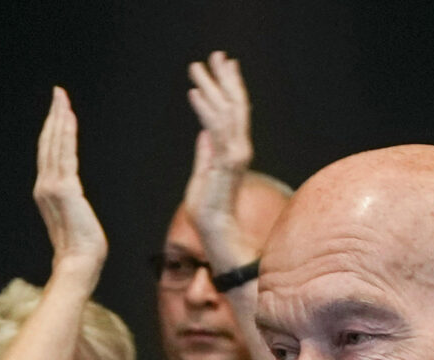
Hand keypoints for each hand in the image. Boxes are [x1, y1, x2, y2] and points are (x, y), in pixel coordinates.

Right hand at [33, 87, 107, 279]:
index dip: (52, 130)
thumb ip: (72, 203)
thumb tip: (76, 200)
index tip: (58, 111)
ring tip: (62, 98)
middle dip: (53, 116)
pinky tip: (69, 117)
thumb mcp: (75, 219)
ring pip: (54, 144)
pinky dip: (66, 133)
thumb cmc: (81, 248)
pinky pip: (65, 153)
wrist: (79, 263)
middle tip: (58, 93)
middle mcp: (44, 186)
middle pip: (48, 143)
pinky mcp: (65, 188)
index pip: (48, 154)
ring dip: (59, 118)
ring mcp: (52, 186)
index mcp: (45, 192)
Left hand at [184, 52, 256, 273]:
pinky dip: (204, 110)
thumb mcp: (203, 174)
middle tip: (216, 54)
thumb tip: (203, 133)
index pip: (234, 112)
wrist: (215, 232)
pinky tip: (195, 93)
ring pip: (225, 112)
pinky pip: (215, 130)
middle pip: (235, 105)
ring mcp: (234, 155)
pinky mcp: (225, 163)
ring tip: (199, 66)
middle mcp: (239, 148)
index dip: (229, 87)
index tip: (223, 65)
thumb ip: (205, 154)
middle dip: (224, 78)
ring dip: (211, 87)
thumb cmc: (208, 210)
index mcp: (234, 150)